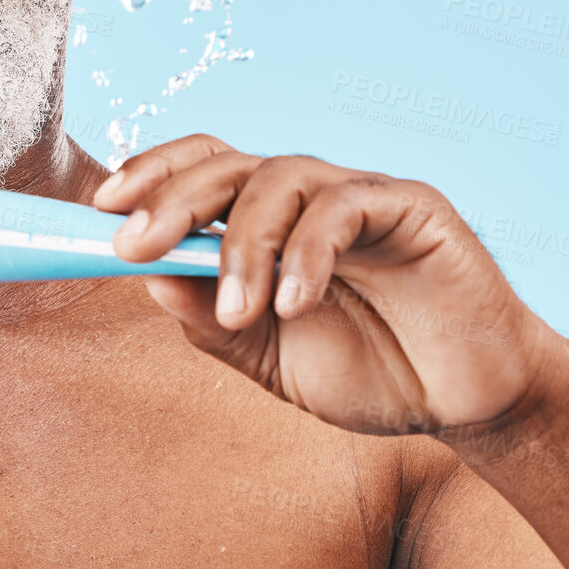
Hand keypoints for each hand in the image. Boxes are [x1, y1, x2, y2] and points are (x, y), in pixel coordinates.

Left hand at [94, 137, 563, 436]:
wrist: (468, 405)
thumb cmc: (373, 372)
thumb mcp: (271, 357)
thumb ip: (212, 320)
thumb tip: (147, 275)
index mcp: (267, 220)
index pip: (198, 169)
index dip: (149, 175)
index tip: (100, 208)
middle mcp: (307, 194)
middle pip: (224, 164)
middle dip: (170, 199)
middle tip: (133, 245)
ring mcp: (359, 193)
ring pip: (278, 178)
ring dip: (243, 244)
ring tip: (241, 310)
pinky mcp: (411, 205)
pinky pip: (344, 207)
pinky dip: (308, 253)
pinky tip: (297, 304)